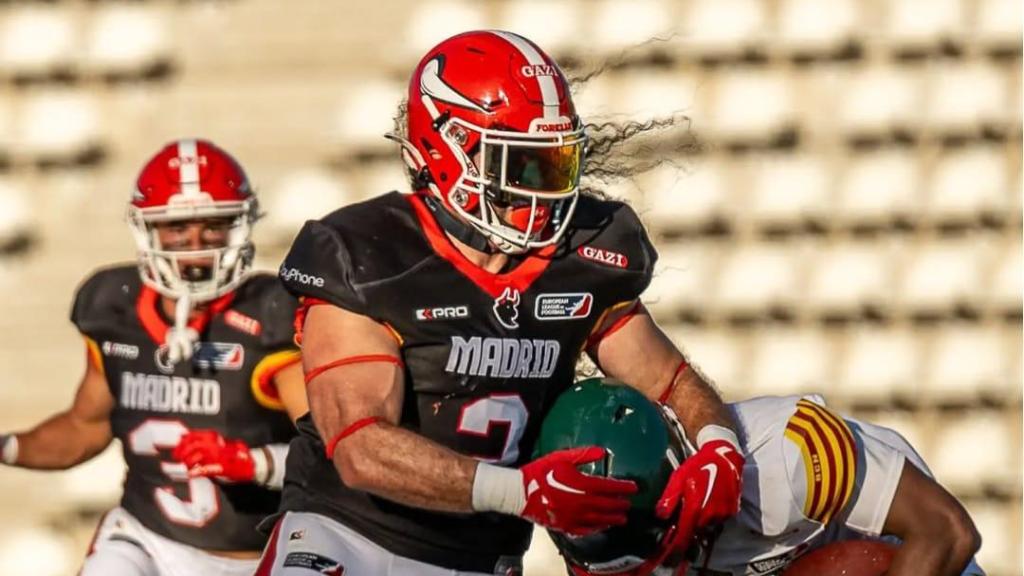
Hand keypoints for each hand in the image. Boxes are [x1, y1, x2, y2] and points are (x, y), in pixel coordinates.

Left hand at [171, 429, 254, 482]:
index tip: (177, 447)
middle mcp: (217, 445)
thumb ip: (206, 441)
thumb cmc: (235, 455)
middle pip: (195, 445)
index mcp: (216, 438)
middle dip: (183, 451)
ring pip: (199, 456)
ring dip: (189, 461)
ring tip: (187, 466)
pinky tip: (192, 475)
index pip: (195, 435)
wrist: (253, 465)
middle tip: (177, 457)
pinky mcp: (224, 468)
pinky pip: (208, 469)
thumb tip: (185, 436)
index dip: (183, 441)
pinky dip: (198, 472)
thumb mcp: (221, 444)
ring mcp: (220, 456)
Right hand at [520, 446, 636, 535]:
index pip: (608, 487)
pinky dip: (596, 528)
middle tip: (629, 503)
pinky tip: (602, 526)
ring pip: (599, 520)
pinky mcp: (565, 526)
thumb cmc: (541, 472)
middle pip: (607, 505)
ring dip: (612, 518)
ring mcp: (573, 516)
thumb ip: (583, 455)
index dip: (622, 487)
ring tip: (622, 518)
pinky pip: (585, 530)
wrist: (520, 492)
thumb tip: (603, 451)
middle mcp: (581, 503)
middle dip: (620, 504)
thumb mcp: (562, 457)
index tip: (634, 487)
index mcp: (581, 484)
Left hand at [654, 439, 743, 556]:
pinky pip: (719, 519)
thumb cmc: (698, 466)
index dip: (678, 543)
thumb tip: (661, 515)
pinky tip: (709, 500)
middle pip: (696, 530)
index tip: (671, 549)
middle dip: (689, 525)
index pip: (685, 533)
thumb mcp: (678, 478)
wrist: (724, 456)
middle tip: (685, 511)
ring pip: (708, 525)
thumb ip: (669, 499)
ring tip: (698, 501)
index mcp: (695, 507)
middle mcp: (710, 514)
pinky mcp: (732, 510)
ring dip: (701, 519)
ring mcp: (723, 513)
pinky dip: (713, 514)